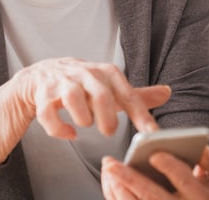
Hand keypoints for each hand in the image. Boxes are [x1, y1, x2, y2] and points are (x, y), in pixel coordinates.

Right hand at [16, 58, 170, 137]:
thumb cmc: (83, 84)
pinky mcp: (42, 95)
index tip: (151, 134)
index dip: (141, 115)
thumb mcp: (111, 87)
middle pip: (101, 94)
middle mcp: (85, 74)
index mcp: (106, 73)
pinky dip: (59, 128)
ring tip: (86, 124)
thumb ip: (137, 94)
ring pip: (72, 99)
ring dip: (82, 117)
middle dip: (107, 117)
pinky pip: (48, 113)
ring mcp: (62, 83)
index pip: (128, 94)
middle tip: (109, 131)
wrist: (41, 75)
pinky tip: (69, 133)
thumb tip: (167, 92)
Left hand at [101, 145, 208, 199]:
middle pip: (153, 197)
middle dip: (130, 179)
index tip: (155, 155)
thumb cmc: (202, 187)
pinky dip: (115, 196)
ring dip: (117, 189)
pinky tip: (111, 181)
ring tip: (109, 169)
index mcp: (202, 197)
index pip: (186, 181)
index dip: (171, 168)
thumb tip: (200, 152)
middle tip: (111, 163)